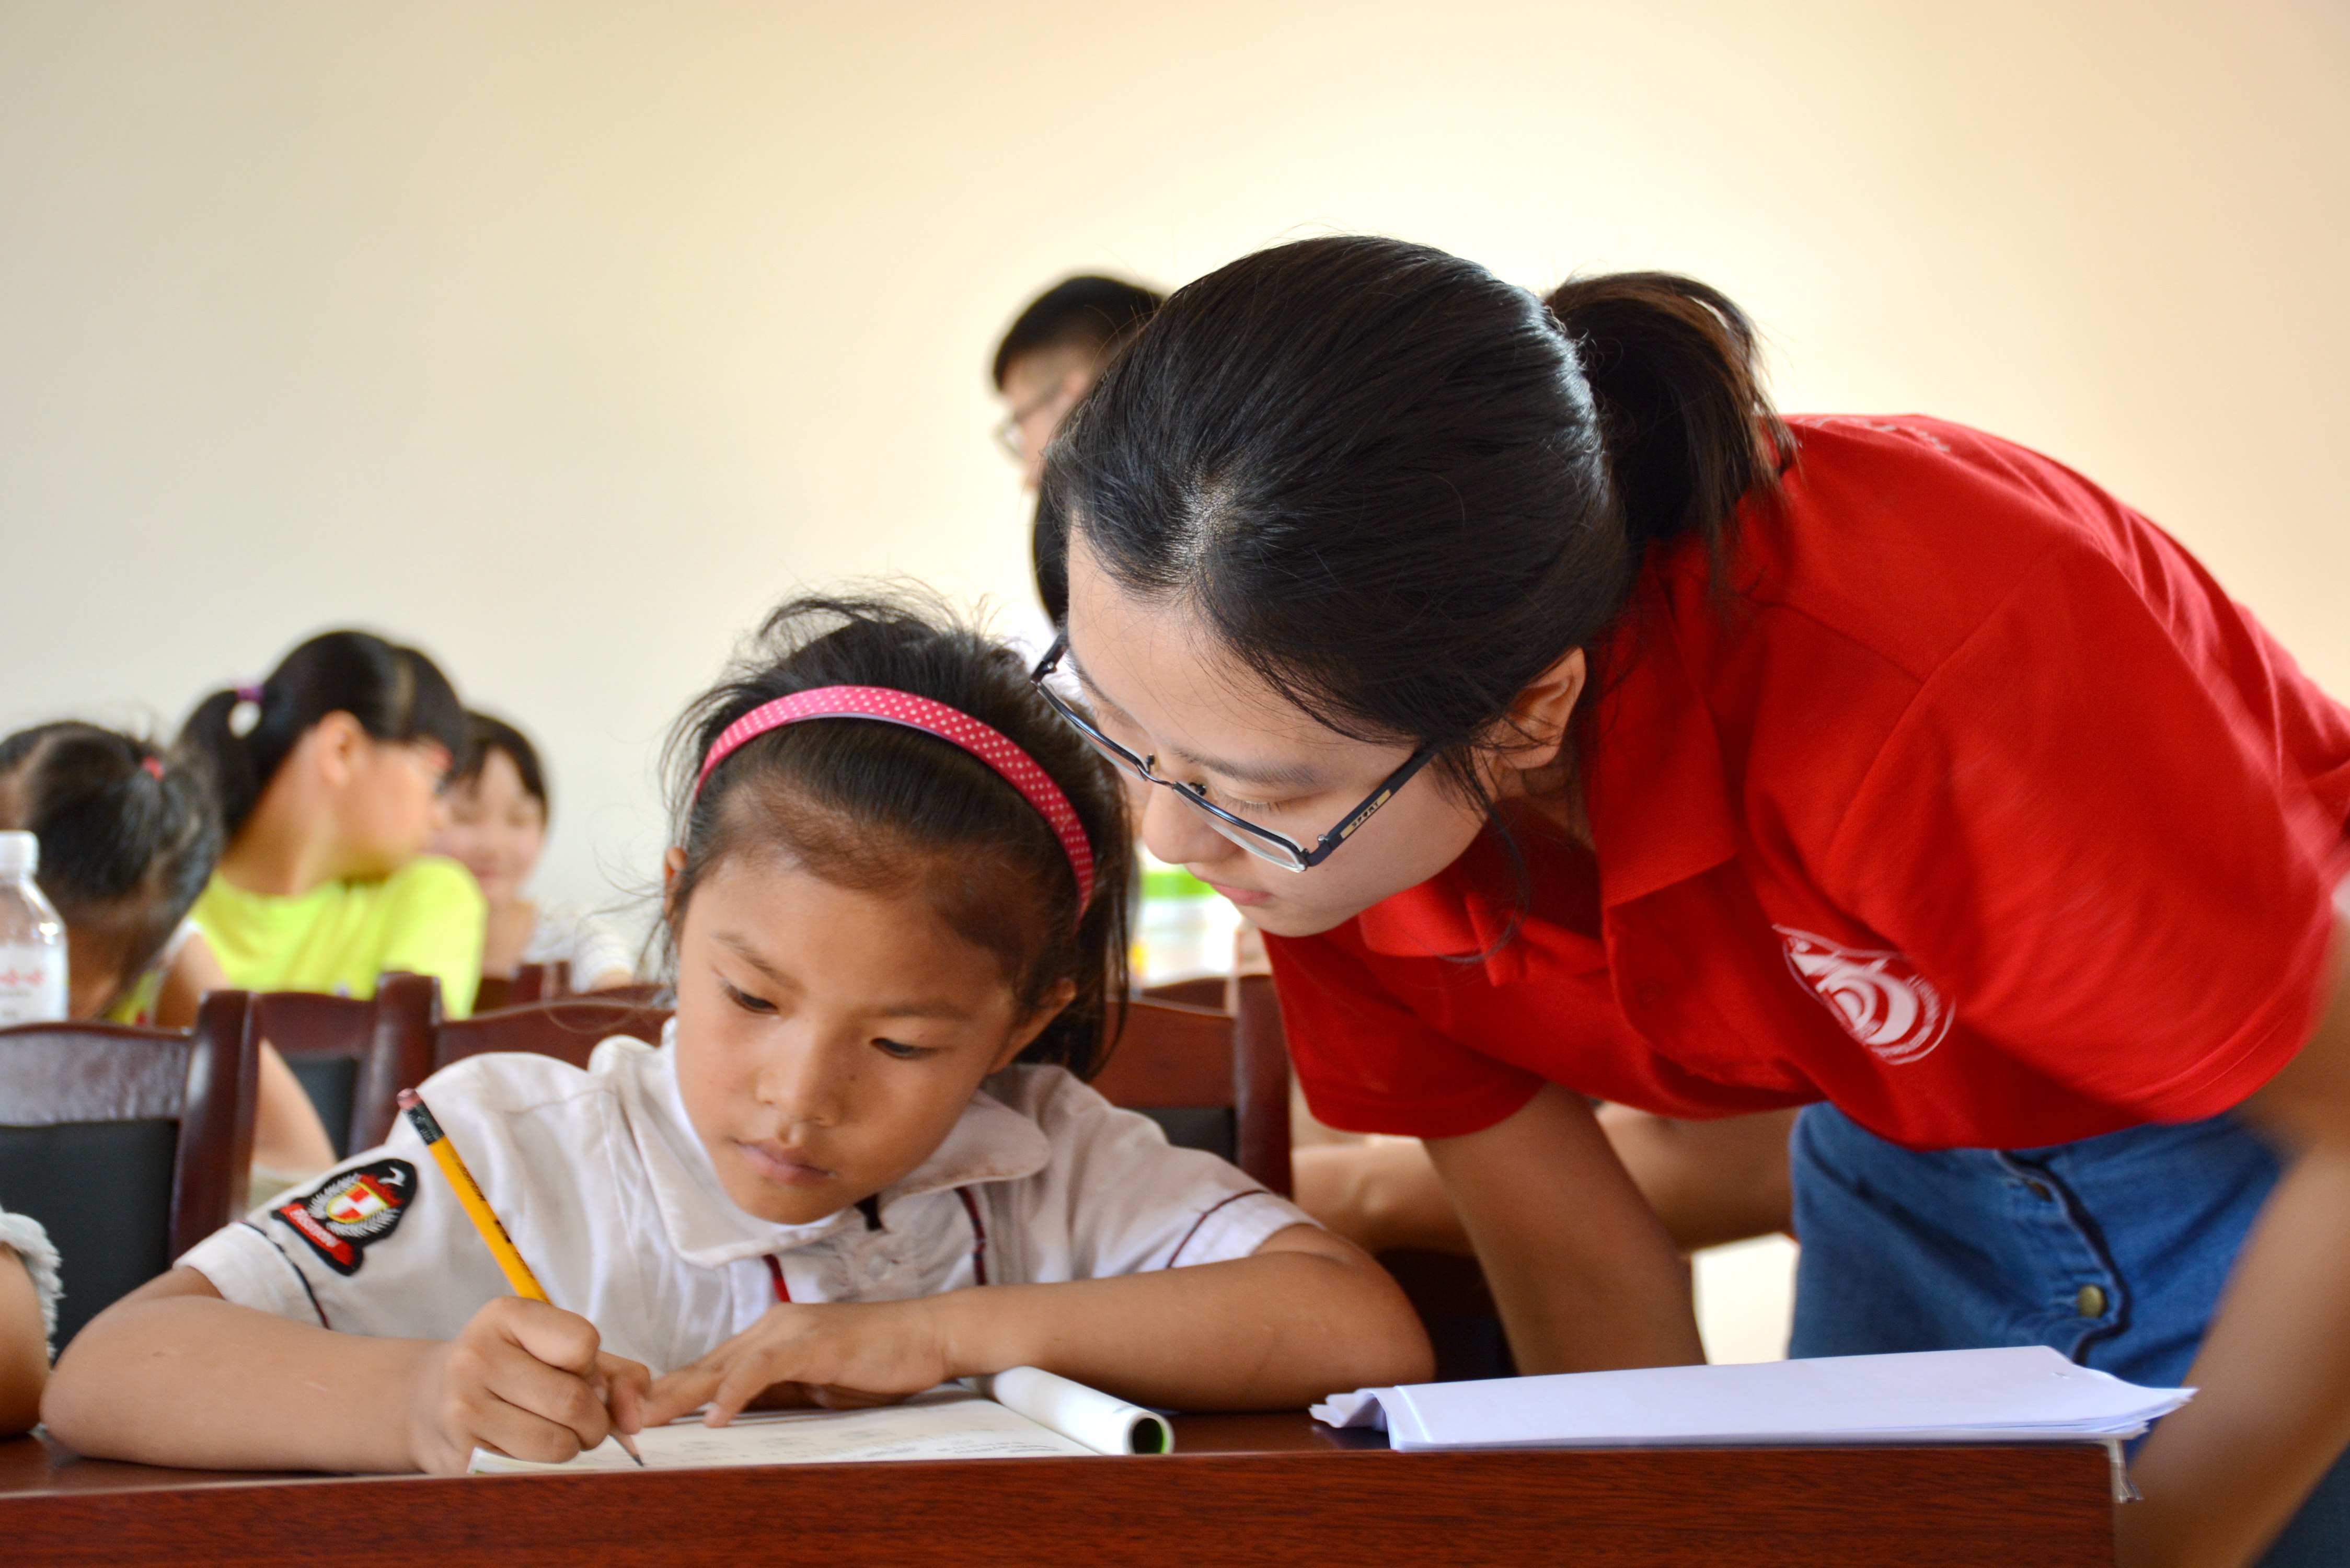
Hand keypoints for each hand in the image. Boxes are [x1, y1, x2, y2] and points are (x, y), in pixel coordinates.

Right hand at [404, 1296, 649, 1474]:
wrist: (430, 1401)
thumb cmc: (517, 1371)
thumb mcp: (564, 1353)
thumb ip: (619, 1376)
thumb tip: (636, 1419)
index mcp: (505, 1316)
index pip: (583, 1343)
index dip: (591, 1366)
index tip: (575, 1371)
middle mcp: (476, 1357)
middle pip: (572, 1401)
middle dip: (594, 1420)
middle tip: (583, 1420)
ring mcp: (462, 1408)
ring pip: (556, 1444)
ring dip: (573, 1447)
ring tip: (558, 1435)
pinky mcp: (460, 1456)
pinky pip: (531, 1472)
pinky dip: (546, 1468)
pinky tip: (528, 1450)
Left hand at [642, 1298, 957, 1426]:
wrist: (929, 1335)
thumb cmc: (877, 1363)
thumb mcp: (815, 1386)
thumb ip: (775, 1396)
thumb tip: (730, 1423)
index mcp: (768, 1339)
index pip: (707, 1371)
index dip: (668, 1397)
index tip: (633, 1425)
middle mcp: (771, 1328)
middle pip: (703, 1367)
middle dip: (657, 1397)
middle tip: (617, 1424)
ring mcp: (792, 1331)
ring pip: (723, 1365)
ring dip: (681, 1395)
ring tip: (646, 1422)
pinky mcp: (814, 1343)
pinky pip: (764, 1368)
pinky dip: (736, 1392)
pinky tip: (716, 1416)